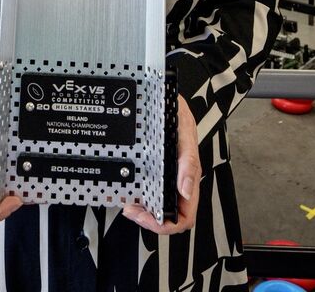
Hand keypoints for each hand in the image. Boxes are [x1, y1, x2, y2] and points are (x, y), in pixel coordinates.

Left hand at [123, 95, 199, 234]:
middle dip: (150, 220)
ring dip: (142, 211)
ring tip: (128, 203)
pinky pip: (145, 189)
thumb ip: (189, 159)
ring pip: (156, 206)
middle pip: (169, 215)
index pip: (185, 214)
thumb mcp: (183, 129)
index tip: (149, 216)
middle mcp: (177, 177)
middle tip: (133, 210)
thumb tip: (186, 189)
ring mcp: (163, 174)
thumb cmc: (173, 108)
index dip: (167, 223)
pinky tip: (125, 191)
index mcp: (188, 174)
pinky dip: (134, 195)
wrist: (157, 91)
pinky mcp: (151, 166)